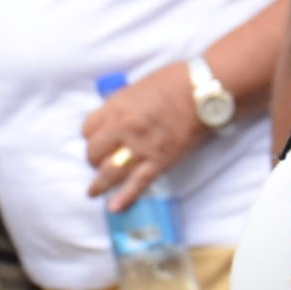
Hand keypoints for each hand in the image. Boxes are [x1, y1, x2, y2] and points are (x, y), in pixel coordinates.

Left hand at [79, 65, 209, 208]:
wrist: (202, 92)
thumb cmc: (174, 82)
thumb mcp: (136, 87)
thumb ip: (120, 104)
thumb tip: (111, 117)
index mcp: (116, 108)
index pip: (88, 129)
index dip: (90, 136)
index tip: (95, 140)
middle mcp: (123, 129)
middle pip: (94, 152)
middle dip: (93, 159)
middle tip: (99, 162)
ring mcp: (140, 147)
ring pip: (109, 172)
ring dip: (99, 184)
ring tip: (94, 192)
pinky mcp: (159, 161)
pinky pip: (138, 183)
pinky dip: (125, 198)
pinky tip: (115, 207)